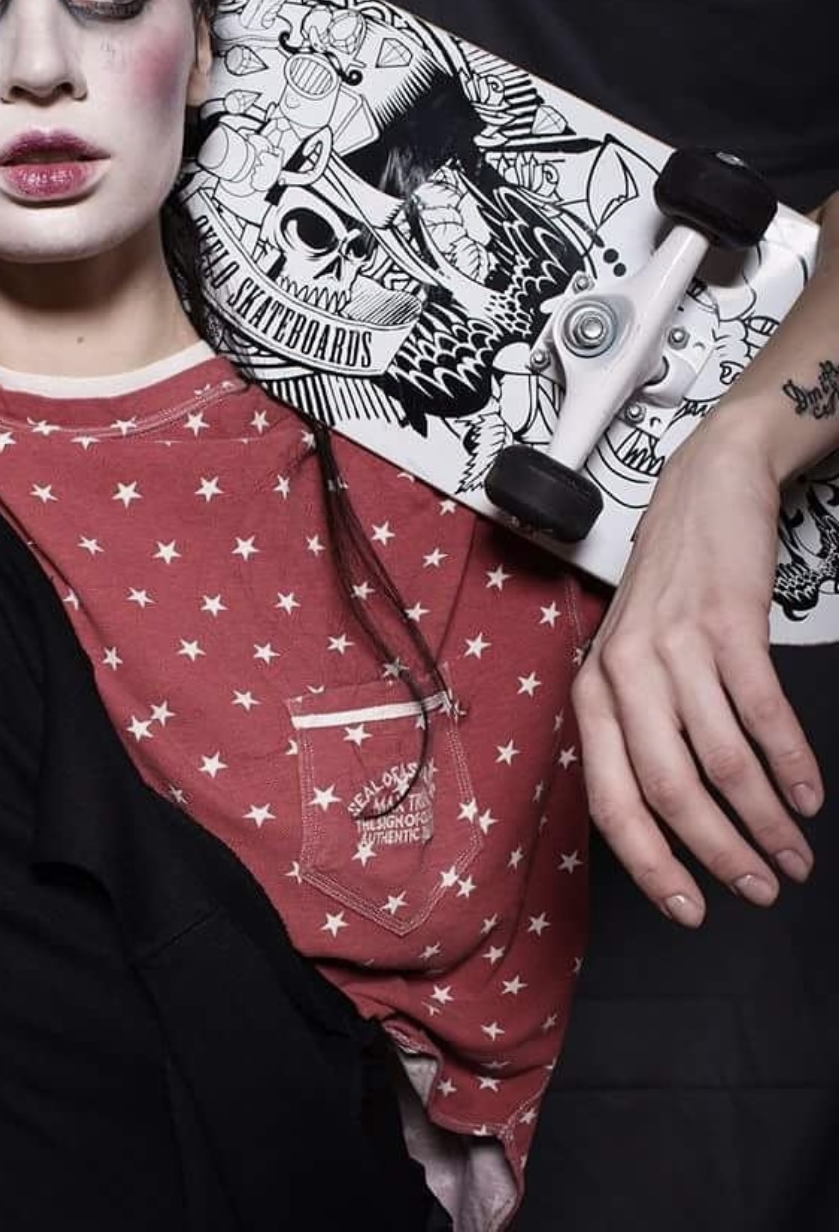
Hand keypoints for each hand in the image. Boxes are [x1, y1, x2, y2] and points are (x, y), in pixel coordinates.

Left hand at [572, 423, 821, 926]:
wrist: (704, 491)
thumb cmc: (669, 592)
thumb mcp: (630, 661)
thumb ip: (638, 732)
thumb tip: (669, 824)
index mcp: (591, 694)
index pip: (609, 802)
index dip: (650, 864)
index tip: (690, 911)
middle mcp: (621, 675)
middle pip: (669, 793)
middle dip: (719, 855)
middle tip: (762, 891)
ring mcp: (673, 649)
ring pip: (721, 763)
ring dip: (764, 820)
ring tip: (796, 855)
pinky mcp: (726, 625)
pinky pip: (762, 714)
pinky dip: (791, 764)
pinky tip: (810, 797)